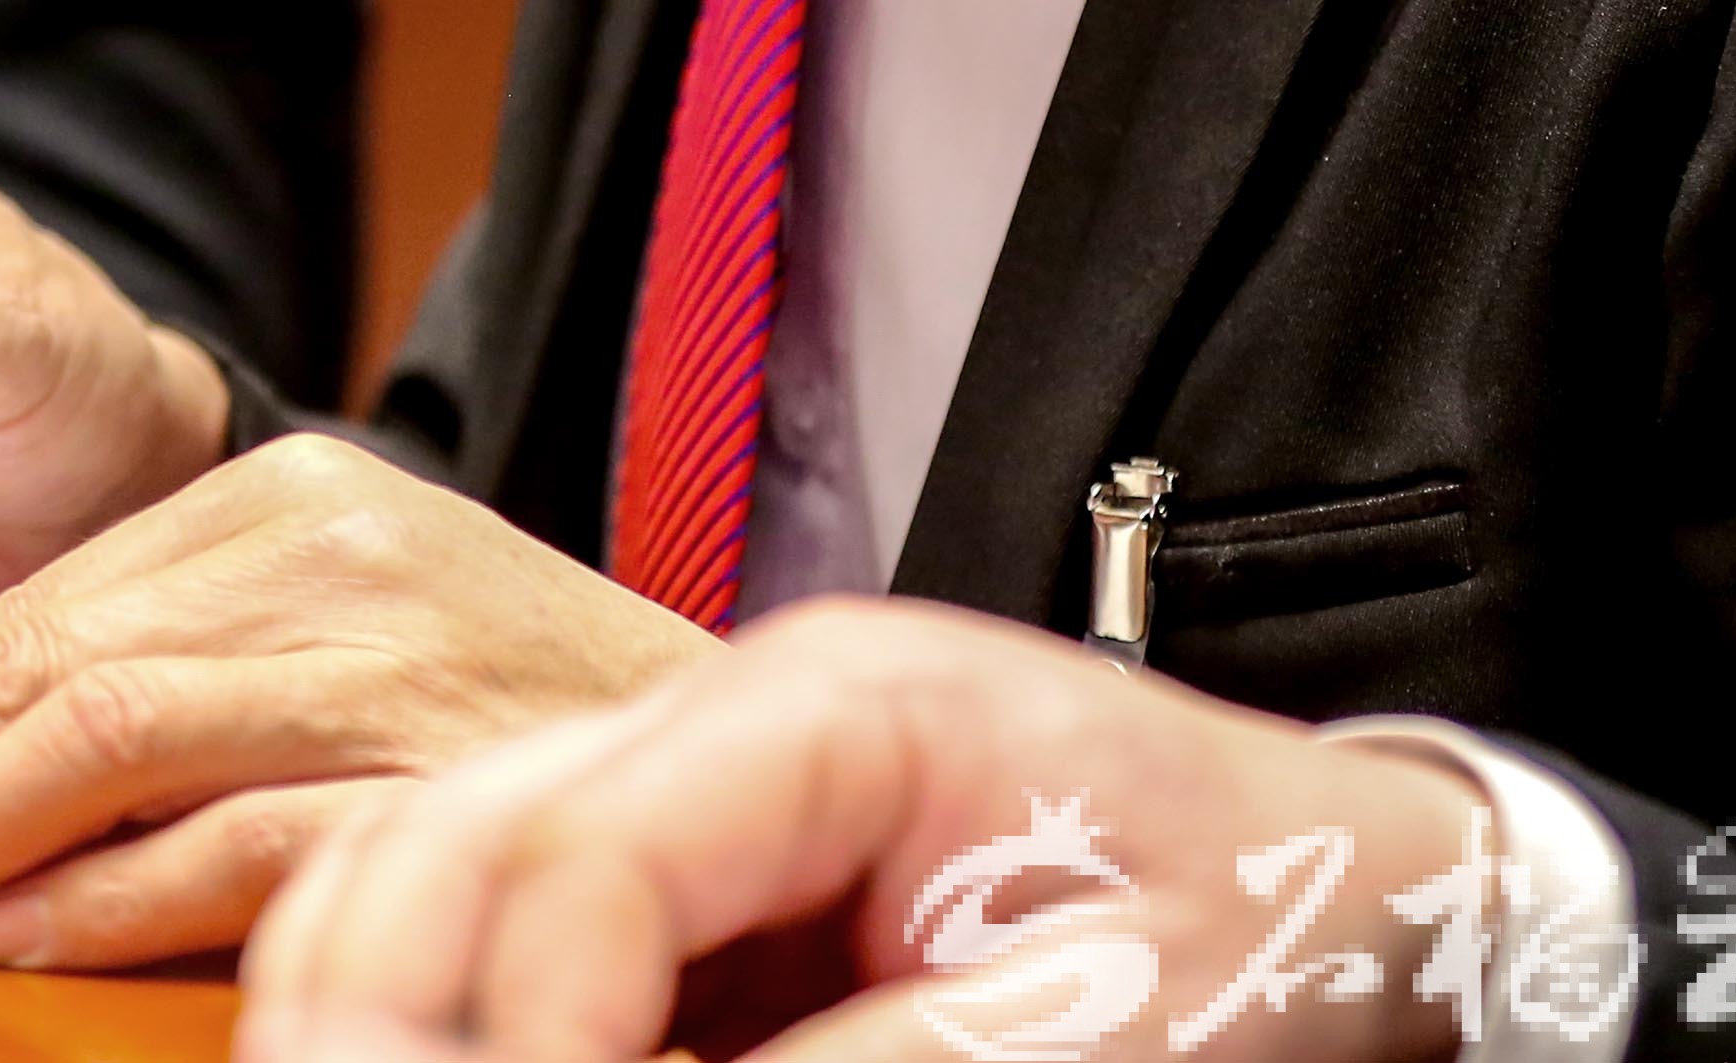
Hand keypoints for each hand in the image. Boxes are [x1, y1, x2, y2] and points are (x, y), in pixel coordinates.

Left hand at [0, 432, 720, 970]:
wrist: (761, 754)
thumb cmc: (522, 724)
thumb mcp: (346, 638)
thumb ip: (179, 682)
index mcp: (293, 494)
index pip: (40, 611)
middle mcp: (338, 552)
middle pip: (49, 661)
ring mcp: (393, 661)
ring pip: (114, 731)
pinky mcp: (447, 773)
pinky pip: (244, 833)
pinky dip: (118, 893)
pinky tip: (25, 937)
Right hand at [241, 598, 1481, 1062]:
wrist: (1358, 883)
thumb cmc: (1263, 934)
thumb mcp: (1088, 1035)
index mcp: (839, 706)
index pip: (588, 855)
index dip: (521, 1041)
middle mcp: (729, 712)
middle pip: (446, 838)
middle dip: (382, 1022)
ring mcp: (693, 780)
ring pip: (417, 868)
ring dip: (377, 1013)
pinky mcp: (689, 872)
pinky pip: (486, 921)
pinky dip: (432, 1015)